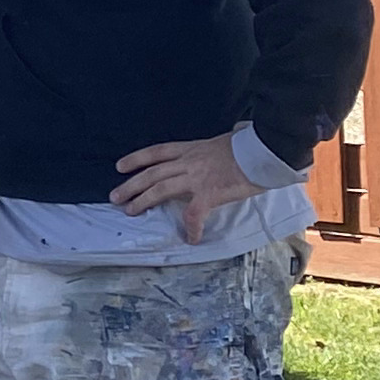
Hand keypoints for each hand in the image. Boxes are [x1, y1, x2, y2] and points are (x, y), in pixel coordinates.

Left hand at [112, 133, 254, 243]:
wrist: (265, 149)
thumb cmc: (250, 146)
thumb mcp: (223, 141)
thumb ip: (211, 149)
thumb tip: (216, 150)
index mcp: (191, 148)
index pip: (156, 152)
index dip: (136, 159)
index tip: (120, 166)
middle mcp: (189, 162)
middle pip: (151, 173)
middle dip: (130, 185)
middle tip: (115, 197)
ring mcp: (197, 178)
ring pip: (161, 190)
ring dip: (143, 201)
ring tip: (130, 211)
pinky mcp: (210, 193)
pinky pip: (194, 214)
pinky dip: (191, 227)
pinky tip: (191, 238)